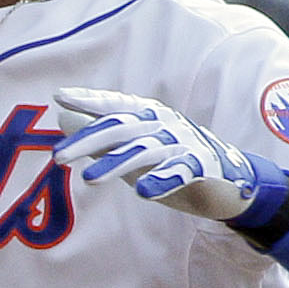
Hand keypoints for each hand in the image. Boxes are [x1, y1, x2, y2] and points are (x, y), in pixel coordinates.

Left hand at [50, 84, 274, 227]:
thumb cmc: (175, 161)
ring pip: (145, 151)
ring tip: (88, 179)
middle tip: (57, 157)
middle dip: (88, 141)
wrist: (231, 183)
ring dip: (115, 164)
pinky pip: (180, 172)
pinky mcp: (202, 167)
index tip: (61, 96)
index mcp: (150, 116)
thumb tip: (63, 117)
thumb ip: (102, 136)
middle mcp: (165, 124)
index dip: (90, 100)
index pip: (116, 106)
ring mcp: (184, 144)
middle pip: (122, 129)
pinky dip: (162, 180)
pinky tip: (143, 191)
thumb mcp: (134, 148)